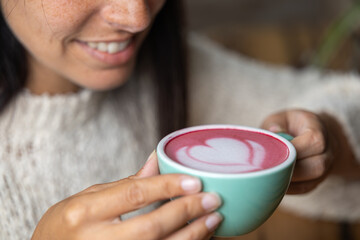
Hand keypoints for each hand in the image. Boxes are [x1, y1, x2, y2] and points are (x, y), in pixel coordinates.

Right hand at [32, 151, 222, 239]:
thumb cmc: (64, 227)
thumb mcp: (86, 198)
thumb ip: (123, 184)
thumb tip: (156, 160)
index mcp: (85, 212)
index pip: (134, 194)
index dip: (168, 186)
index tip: (194, 181)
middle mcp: (96, 239)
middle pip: (152, 226)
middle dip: (186, 211)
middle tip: (212, 198)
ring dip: (192, 234)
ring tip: (213, 219)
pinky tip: (197, 237)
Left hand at [261, 109, 357, 193]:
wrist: (303, 133)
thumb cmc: (287, 125)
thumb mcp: (279, 118)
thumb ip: (274, 124)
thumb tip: (273, 134)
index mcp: (318, 128)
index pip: (314, 141)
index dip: (295, 149)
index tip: (276, 152)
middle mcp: (329, 148)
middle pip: (318, 165)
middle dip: (292, 168)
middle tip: (270, 168)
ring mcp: (326, 166)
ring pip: (313, 179)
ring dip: (290, 180)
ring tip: (270, 176)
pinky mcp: (316, 180)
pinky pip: (305, 188)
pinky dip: (289, 187)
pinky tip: (274, 183)